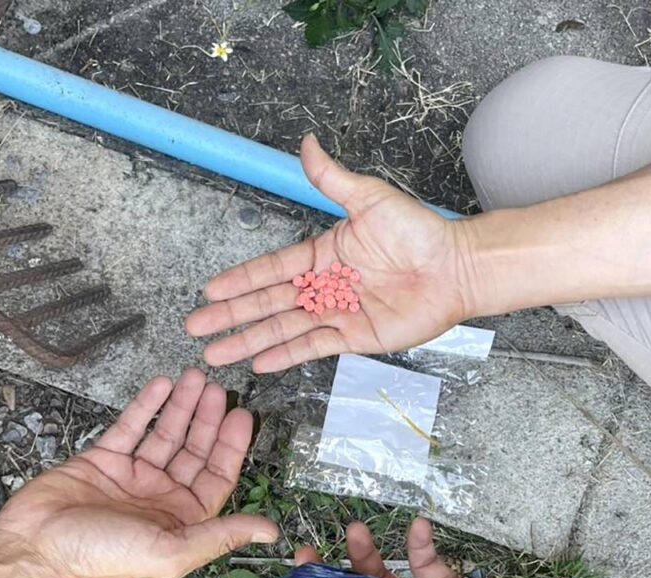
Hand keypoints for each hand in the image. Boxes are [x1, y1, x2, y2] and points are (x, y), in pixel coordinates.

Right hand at [0, 369, 278, 577]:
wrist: (36, 550)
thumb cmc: (104, 557)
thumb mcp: (173, 551)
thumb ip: (223, 535)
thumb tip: (272, 532)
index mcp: (182, 521)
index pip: (217, 476)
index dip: (232, 446)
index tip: (243, 414)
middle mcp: (160, 497)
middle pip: (194, 450)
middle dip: (208, 420)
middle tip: (219, 389)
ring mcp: (132, 477)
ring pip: (164, 434)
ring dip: (181, 407)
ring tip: (196, 378)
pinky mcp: (102, 460)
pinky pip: (130, 427)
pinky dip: (146, 405)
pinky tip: (162, 384)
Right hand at [186, 134, 476, 372]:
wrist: (455, 268)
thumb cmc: (417, 231)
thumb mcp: (371, 199)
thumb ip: (332, 180)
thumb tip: (306, 142)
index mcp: (323, 254)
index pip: (271, 269)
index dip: (240, 280)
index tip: (210, 290)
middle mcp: (325, 286)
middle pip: (268, 303)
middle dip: (231, 316)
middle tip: (196, 326)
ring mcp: (338, 313)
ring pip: (284, 329)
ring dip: (249, 340)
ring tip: (216, 353)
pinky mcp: (356, 337)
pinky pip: (315, 347)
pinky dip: (287, 355)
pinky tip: (259, 362)